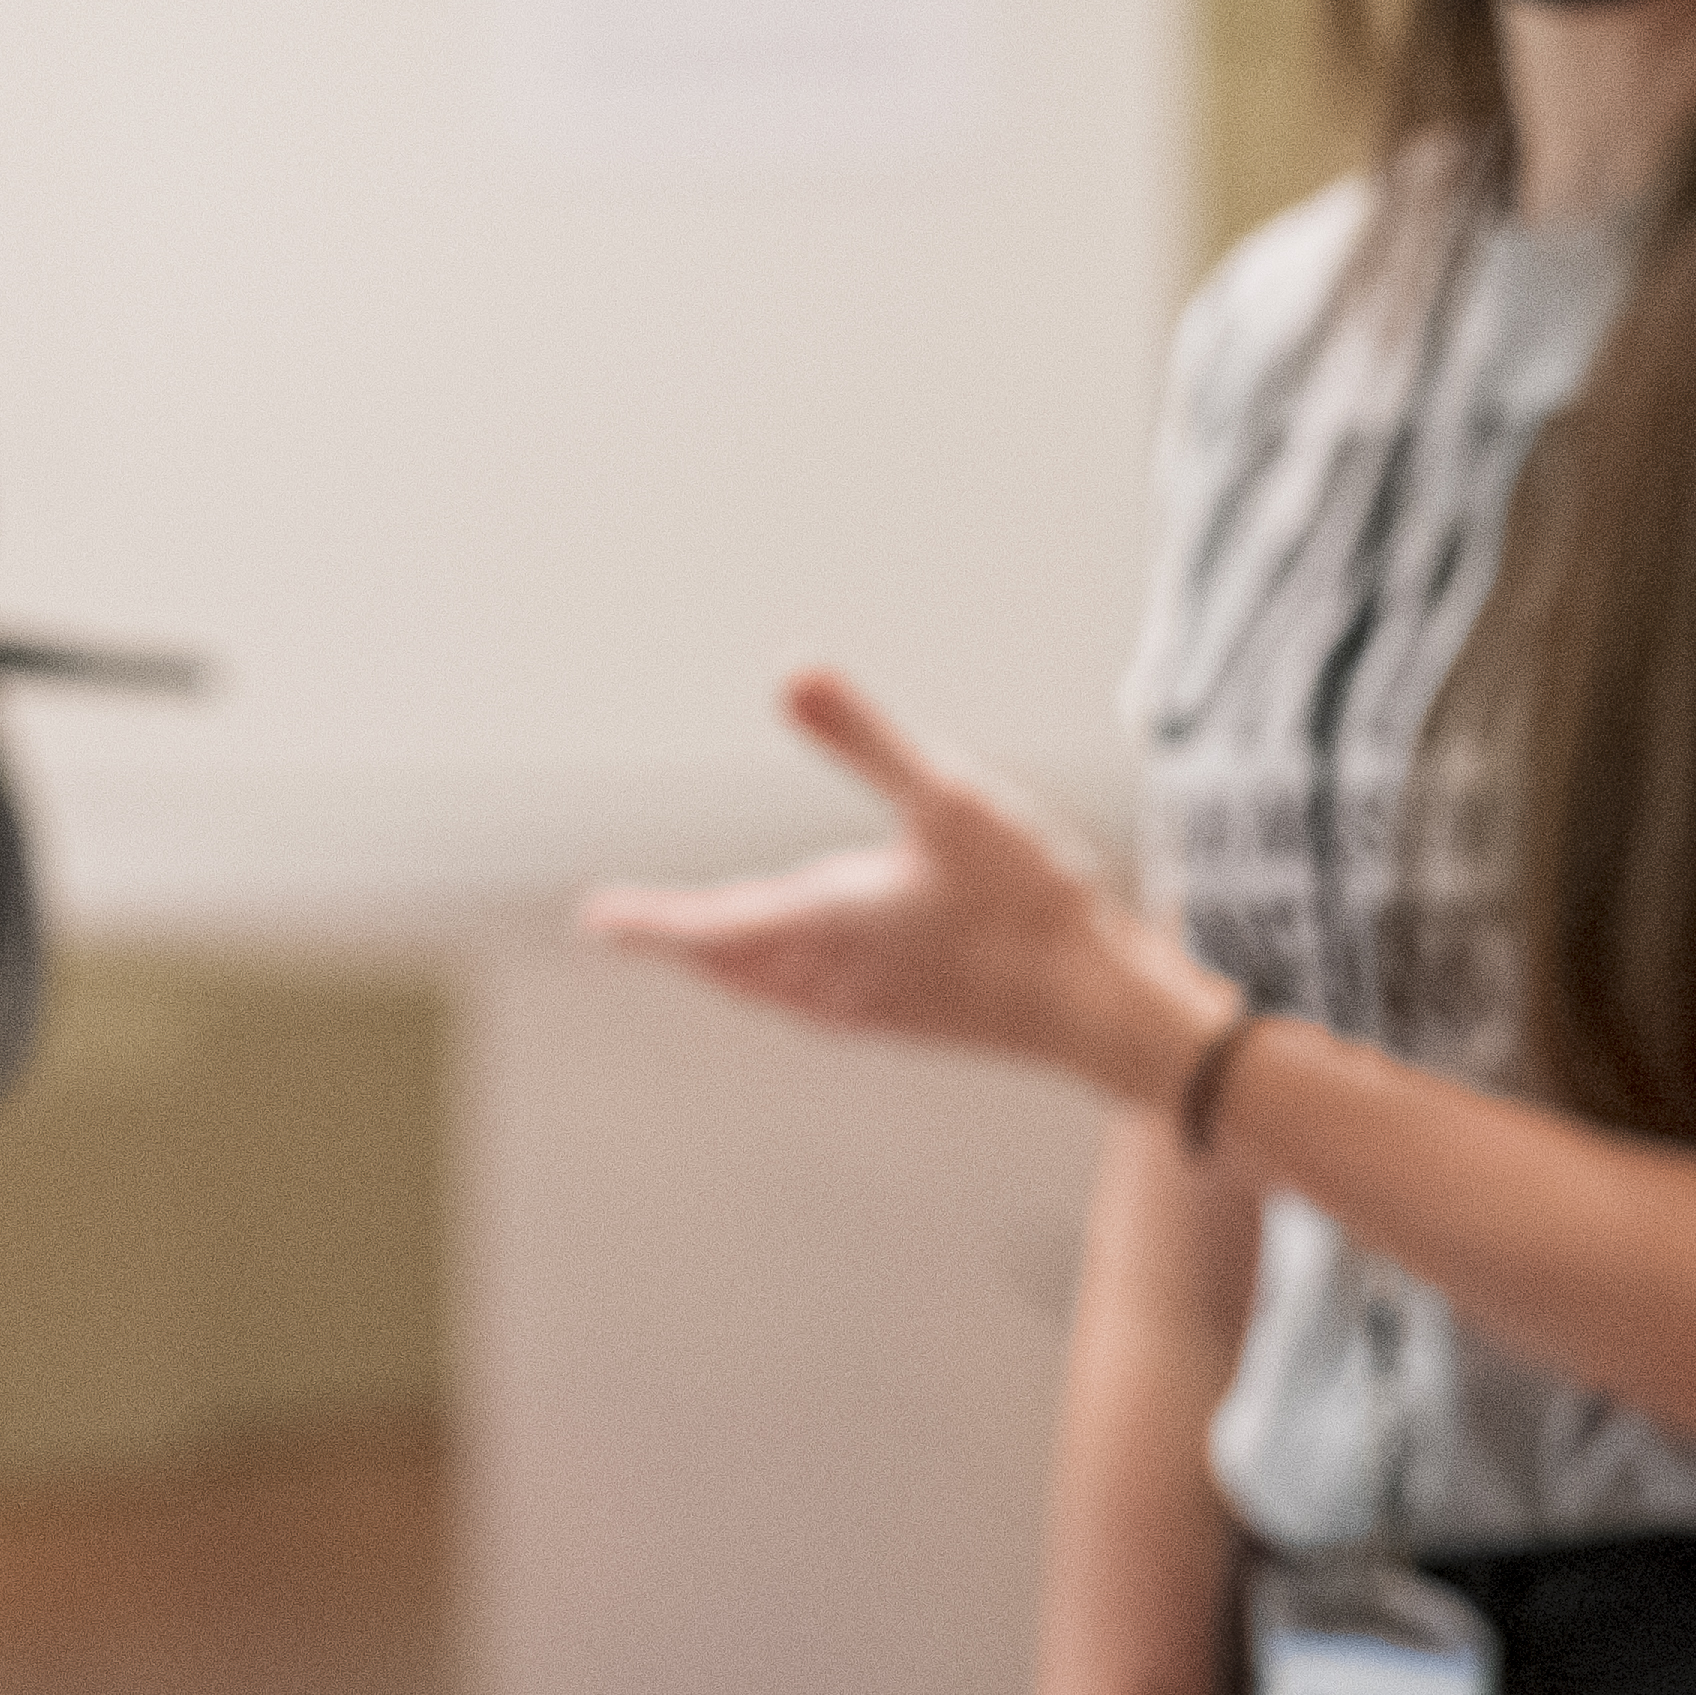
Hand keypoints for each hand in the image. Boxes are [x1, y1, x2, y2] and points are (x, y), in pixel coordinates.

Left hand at [579, 671, 1204, 1097]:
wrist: (1099, 1013)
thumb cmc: (1028, 906)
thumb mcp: (948, 800)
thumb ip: (866, 739)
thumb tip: (792, 675)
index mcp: (825, 923)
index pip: (708, 926)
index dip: (649, 922)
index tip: (596, 920)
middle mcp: (834, 975)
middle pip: (732, 962)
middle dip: (683, 943)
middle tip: (631, 929)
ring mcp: (872, 1006)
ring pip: (775, 989)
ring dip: (732, 966)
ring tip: (708, 952)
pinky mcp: (912, 1019)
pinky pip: (819, 1004)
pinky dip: (786, 984)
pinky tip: (816, 978)